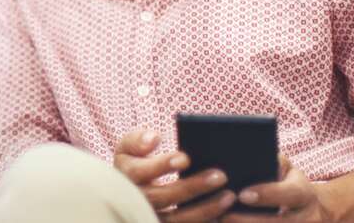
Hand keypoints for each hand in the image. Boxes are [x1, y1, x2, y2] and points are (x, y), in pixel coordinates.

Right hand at [112, 128, 235, 220]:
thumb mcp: (128, 148)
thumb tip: (154, 138)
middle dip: (192, 187)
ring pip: (176, 220)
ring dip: (205, 209)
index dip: (161, 165)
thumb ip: (138, 140)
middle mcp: (134, 202)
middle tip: (221, 176)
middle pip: (161, 197)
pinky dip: (205, 222)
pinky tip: (224, 213)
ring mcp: (148, 218)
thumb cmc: (134, 163)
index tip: (185, 158)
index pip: (138, 172)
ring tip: (229, 196)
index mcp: (123, 177)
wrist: (131, 192)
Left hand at [223, 156, 330, 221]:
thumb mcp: (288, 170)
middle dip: (250, 221)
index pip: (288, 194)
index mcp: (305, 194)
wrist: (315, 212)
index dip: (266, 195)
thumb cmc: (290, 184)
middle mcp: (308, 218)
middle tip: (224, 216)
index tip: (242, 194)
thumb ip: (273, 163)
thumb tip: (246, 159)